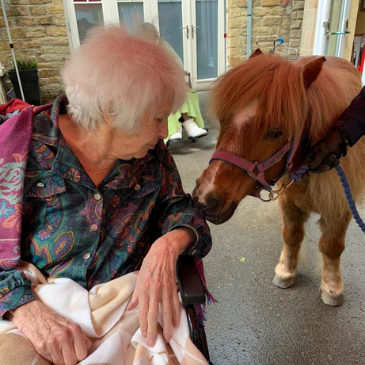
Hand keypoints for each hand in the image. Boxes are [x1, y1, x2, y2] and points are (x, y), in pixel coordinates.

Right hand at [11, 301, 91, 364]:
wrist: (35, 315)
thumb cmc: (55, 321)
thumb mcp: (71, 325)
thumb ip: (80, 336)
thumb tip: (87, 349)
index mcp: (75, 329)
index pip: (83, 353)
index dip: (79, 355)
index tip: (76, 354)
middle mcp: (64, 336)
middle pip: (72, 361)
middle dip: (70, 360)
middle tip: (67, 355)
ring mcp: (52, 343)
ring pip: (61, 364)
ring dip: (60, 361)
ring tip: (58, 353)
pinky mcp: (41, 348)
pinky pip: (50, 362)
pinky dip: (51, 359)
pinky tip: (51, 351)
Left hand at [126, 228, 194, 346]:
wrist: (163, 251)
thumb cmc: (149, 264)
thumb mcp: (139, 277)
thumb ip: (135, 295)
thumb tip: (131, 308)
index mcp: (144, 288)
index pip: (143, 310)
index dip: (144, 324)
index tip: (145, 335)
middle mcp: (154, 290)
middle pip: (154, 314)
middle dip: (154, 329)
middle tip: (154, 342)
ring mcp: (165, 289)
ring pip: (166, 311)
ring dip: (167, 326)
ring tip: (167, 337)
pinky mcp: (173, 287)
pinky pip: (175, 303)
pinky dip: (176, 314)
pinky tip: (176, 323)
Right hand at [303, 122, 347, 173]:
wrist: (340, 141)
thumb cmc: (329, 142)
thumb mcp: (322, 149)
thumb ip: (317, 159)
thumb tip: (310, 167)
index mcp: (310, 156)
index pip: (304, 165)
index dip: (303, 171)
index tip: (305, 177)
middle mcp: (314, 160)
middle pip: (314, 169)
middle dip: (321, 168)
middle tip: (327, 166)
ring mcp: (321, 162)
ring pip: (322, 169)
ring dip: (329, 163)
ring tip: (333, 156)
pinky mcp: (328, 163)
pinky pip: (329, 168)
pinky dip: (333, 164)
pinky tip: (336, 160)